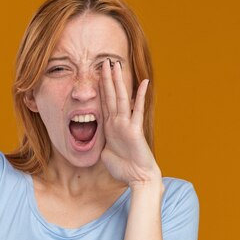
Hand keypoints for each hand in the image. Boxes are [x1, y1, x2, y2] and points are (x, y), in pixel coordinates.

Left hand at [98, 59, 160, 187]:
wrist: (138, 178)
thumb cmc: (123, 169)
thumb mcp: (105, 154)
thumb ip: (101, 144)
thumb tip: (98, 141)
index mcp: (110, 127)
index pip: (104, 103)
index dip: (101, 88)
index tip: (97, 73)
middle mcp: (118, 122)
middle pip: (112, 96)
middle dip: (108, 78)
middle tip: (105, 60)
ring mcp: (127, 124)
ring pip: (121, 99)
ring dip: (118, 81)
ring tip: (116, 64)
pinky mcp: (135, 130)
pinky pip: (137, 110)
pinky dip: (140, 96)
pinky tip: (143, 82)